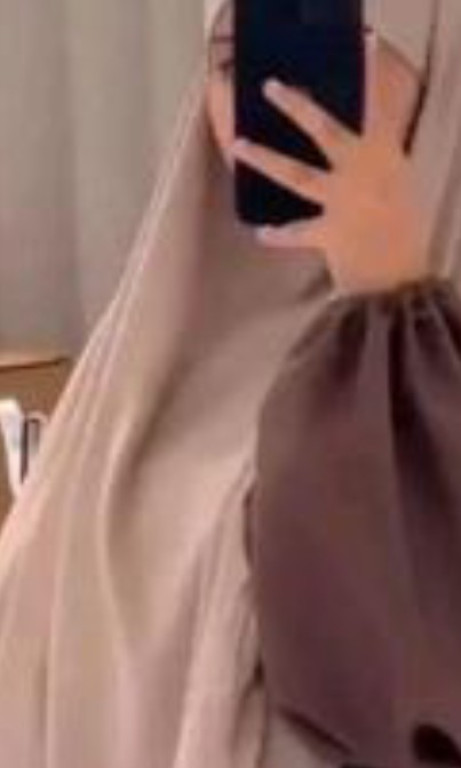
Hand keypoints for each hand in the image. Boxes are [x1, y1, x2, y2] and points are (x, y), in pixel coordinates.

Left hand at [232, 34, 430, 294]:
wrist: (402, 278)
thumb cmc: (405, 230)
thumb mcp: (397, 186)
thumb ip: (375, 164)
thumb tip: (349, 150)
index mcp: (385, 158)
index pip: (377, 110)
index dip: (371, 76)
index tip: (365, 45)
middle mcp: (360, 173)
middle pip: (324, 131)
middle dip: (296, 106)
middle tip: (271, 87)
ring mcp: (341, 201)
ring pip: (296, 174)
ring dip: (264, 158)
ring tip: (238, 145)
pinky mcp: (327, 233)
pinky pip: (296, 231)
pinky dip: (279, 234)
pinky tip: (262, 232)